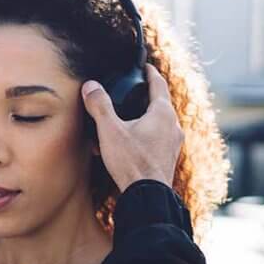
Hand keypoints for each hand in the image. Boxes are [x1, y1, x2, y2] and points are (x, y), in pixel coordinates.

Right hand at [81, 64, 182, 190]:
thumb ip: (100, 106)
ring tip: (125, 119)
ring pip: (158, 123)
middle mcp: (172, 126)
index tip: (144, 66)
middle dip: (145, 97)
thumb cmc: (131, 162)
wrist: (146, 197)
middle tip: (132, 91)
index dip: (149, 72)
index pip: (158, 84)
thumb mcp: (110, 131)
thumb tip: (91, 86)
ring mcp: (172, 144)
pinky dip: (144, 136)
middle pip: (159, 103)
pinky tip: (126, 145)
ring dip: (144, 118)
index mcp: (162, 113)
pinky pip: (156, 140)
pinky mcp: (167, 159)